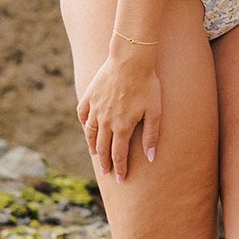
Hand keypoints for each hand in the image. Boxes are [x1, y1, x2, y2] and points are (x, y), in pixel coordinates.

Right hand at [78, 47, 161, 181]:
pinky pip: (82, 114)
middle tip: (106, 172)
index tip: (121, 179)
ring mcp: (95, 108)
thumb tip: (151, 158)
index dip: (120, 168)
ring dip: (93, 146)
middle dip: (105, 162)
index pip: (119, 154)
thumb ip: (152, 135)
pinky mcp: (89, 96)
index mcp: (122, 126)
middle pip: (103, 148)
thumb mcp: (155, 111)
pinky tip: (86, 129)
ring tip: (95, 155)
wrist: (131, 59)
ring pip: (90, 133)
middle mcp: (105, 121)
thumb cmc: (147, 84)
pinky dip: (84, 124)